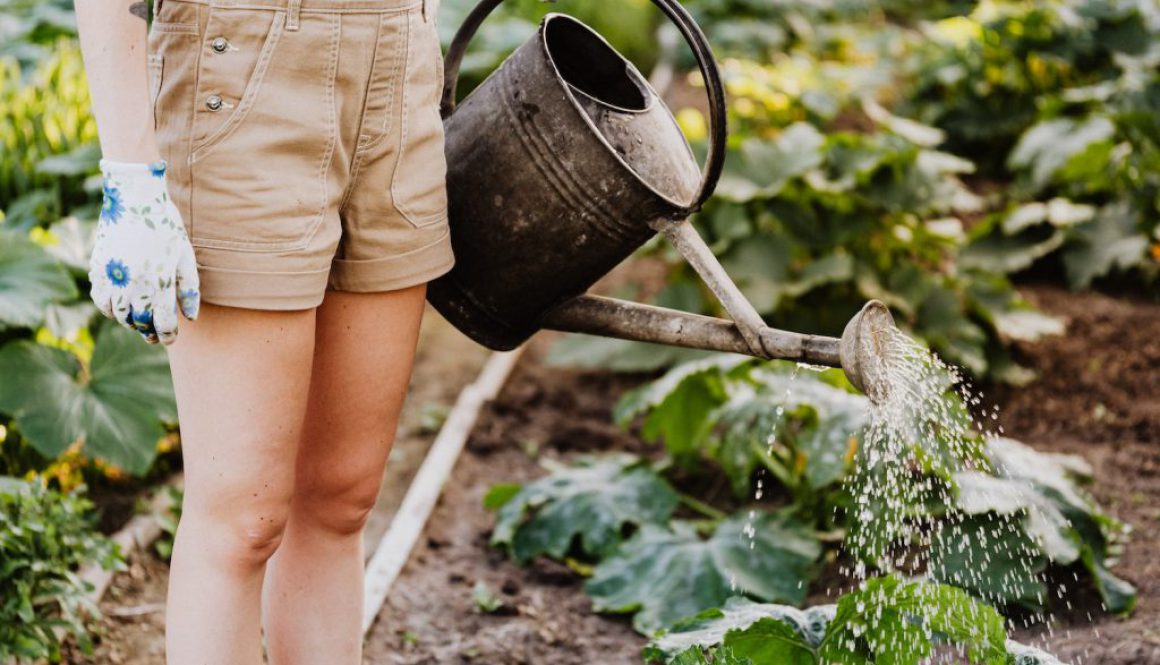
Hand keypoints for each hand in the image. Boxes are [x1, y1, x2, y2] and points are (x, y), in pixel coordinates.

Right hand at [89, 159, 200, 344]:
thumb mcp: (185, 255)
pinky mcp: (97, 269)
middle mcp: (134, 284)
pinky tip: (119, 307)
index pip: (163, 323)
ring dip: (129, 322)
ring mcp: (113, 277)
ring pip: (119, 315)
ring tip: (139, 322)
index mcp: (159, 283)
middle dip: (149, 332)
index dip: (168, 335)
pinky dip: (109, 309)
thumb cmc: (166, 226)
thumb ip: (189, 289)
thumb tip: (191, 318)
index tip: (170, 338)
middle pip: (140, 323)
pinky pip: (100, 300)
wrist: (134, 198)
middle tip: (154, 335)